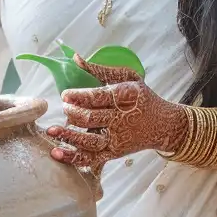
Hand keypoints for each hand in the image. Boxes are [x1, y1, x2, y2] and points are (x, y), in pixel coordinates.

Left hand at [43, 52, 186, 174]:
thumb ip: (100, 70)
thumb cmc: (142, 97)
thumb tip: (75, 58)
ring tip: (52, 131)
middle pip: (91, 119)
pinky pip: (92, 158)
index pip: (98, 97)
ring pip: (90, 141)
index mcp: (123, 97)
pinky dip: (74, 157)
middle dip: (73, 113)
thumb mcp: (128, 77)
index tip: (65, 95)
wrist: (164, 125)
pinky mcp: (114, 153)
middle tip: (64, 108)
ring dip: (69, 137)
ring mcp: (117, 139)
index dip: (79, 97)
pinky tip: (57, 152)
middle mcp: (120, 120)